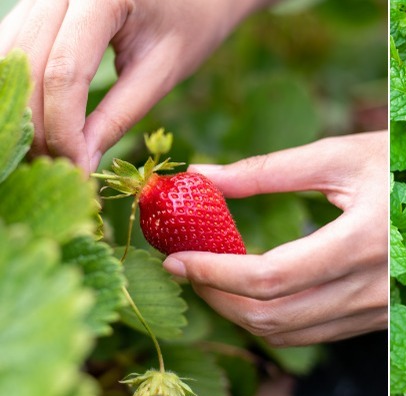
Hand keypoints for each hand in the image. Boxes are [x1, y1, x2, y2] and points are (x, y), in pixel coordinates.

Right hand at [0, 0, 263, 171]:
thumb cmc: (192, 22)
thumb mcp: (163, 71)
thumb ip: (119, 114)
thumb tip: (79, 162)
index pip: (64, 72)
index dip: (63, 129)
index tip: (78, 170)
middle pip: (25, 66)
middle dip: (38, 127)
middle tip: (61, 172)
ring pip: (6, 58)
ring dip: (21, 112)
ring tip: (50, 154)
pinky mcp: (35, 2)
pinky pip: (10, 48)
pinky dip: (18, 90)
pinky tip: (37, 125)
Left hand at [162, 131, 388, 345]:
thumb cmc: (399, 161)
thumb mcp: (338, 155)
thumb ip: (267, 171)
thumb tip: (204, 177)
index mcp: (364, 239)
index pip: (273, 277)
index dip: (215, 272)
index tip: (176, 258)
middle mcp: (373, 286)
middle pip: (274, 316)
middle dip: (216, 297)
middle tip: (184, 267)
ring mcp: (377, 309)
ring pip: (290, 334)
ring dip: (239, 313)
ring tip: (210, 277)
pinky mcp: (376, 317)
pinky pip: (313, 333)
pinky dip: (273, 319)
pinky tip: (253, 291)